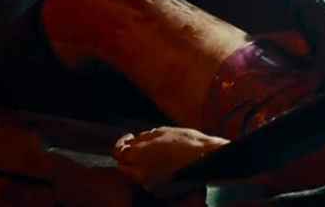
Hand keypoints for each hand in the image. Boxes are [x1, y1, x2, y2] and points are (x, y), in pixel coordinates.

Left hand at [113, 126, 229, 189]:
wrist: (207, 160)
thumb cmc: (186, 142)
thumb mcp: (162, 131)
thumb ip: (143, 137)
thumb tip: (134, 141)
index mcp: (137, 155)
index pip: (116, 152)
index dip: (121, 143)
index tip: (129, 137)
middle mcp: (139, 173)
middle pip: (123, 167)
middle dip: (129, 158)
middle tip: (141, 148)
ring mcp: (149, 185)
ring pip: (136, 176)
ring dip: (141, 167)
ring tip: (158, 157)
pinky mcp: (160, 192)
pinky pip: (150, 183)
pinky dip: (153, 176)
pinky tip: (167, 166)